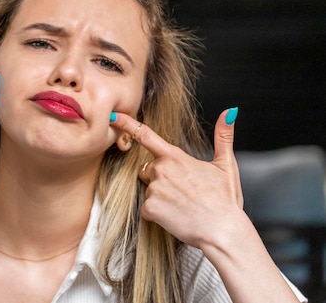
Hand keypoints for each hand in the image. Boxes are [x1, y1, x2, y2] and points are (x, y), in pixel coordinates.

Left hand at [111, 109, 243, 248]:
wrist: (223, 231)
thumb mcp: (226, 165)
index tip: (112, 116)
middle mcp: (161, 169)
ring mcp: (154, 189)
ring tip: (183, 205)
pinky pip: (148, 209)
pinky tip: (176, 216)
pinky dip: (158, 214)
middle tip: (185, 192)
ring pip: (149, 190)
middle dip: (162, 179)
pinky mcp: (150, 208)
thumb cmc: (225, 200)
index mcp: (175, 157)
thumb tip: (230, 112)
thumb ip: (224, 137)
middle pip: (149, 169)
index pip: (146, 136)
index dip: (127, 124)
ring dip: (161, 197)